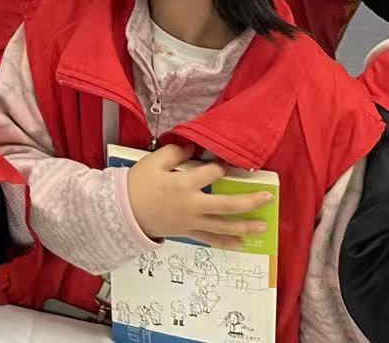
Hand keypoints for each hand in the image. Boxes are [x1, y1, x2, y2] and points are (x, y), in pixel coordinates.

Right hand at [125, 143, 273, 247]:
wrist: (123, 211)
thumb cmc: (136, 184)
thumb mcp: (152, 162)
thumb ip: (174, 152)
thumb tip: (193, 147)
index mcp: (184, 184)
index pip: (212, 173)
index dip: (223, 166)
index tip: (229, 162)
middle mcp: (193, 204)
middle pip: (228, 204)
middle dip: (250, 201)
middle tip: (268, 197)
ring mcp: (192, 221)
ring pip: (224, 225)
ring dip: (246, 226)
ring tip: (263, 226)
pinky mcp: (188, 231)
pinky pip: (211, 239)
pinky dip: (226, 242)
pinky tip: (241, 244)